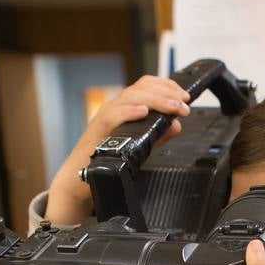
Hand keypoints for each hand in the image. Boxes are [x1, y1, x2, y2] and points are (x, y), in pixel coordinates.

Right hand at [46, 75, 190, 224]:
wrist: (79, 179)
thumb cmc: (106, 161)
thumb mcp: (139, 145)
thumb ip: (158, 134)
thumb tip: (176, 124)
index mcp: (125, 107)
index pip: (147, 85)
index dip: (167, 86)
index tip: (184, 96)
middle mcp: (115, 107)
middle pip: (142, 87)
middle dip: (167, 93)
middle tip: (184, 104)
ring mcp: (106, 116)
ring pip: (131, 96)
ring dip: (156, 100)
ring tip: (173, 108)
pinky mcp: (98, 129)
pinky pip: (114, 115)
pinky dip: (130, 111)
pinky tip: (143, 112)